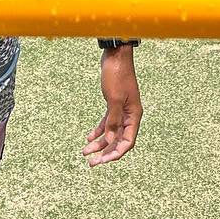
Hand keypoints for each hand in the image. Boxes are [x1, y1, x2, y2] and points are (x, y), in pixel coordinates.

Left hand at [83, 46, 141, 165]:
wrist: (115, 55)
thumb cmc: (117, 74)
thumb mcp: (113, 99)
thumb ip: (112, 120)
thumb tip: (109, 140)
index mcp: (134, 115)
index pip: (127, 141)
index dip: (116, 153)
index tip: (103, 161)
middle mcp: (129, 115)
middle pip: (118, 140)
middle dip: (105, 152)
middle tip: (91, 163)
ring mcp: (121, 110)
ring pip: (110, 132)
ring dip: (99, 143)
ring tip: (85, 152)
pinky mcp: (113, 104)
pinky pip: (106, 122)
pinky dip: (98, 130)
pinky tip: (88, 137)